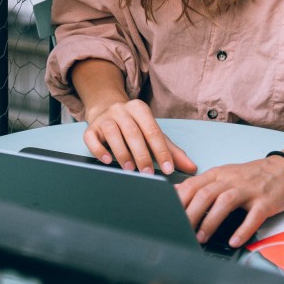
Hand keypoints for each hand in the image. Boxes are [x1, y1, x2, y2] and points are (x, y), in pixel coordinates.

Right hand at [83, 98, 197, 175]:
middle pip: (133, 132)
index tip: (168, 169)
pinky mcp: (91, 128)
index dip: (161, 151)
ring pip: (112, 133)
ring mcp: (105, 118)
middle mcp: (122, 111)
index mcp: (140, 109)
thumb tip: (192, 168)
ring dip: (122, 152)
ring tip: (129, 169)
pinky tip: (107, 161)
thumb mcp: (152, 134)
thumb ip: (171, 150)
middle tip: (148, 174)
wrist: (106, 109)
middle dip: (141, 154)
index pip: (153, 131)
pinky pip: (92, 138)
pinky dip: (99, 149)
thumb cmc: (134, 126)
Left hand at [175, 155, 283, 247]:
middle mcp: (231, 180)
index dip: (179, 201)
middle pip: (205, 194)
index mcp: (218, 174)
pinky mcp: (266, 201)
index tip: (168, 216)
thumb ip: (203, 185)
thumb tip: (177, 194)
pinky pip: (253, 216)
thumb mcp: (225, 175)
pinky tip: (234, 241)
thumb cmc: (252, 176)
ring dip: (211, 222)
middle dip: (190, 213)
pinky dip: (242, 230)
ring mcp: (249, 190)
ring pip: (224, 202)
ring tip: (201, 238)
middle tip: (181, 230)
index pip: (193, 185)